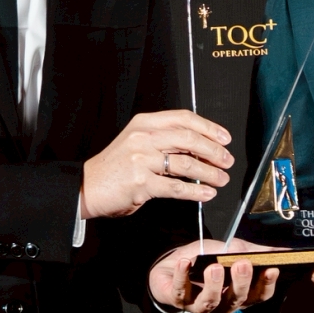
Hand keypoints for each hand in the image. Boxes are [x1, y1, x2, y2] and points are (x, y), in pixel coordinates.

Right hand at [81, 110, 233, 219]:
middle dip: (214, 151)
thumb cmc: (114, 168)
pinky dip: (196, 191)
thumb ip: (163, 142)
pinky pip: (176, 187)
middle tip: (227, 160)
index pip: (183, 118)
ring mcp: (141, 160)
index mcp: (144, 123)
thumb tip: (200, 148)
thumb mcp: (136, 143)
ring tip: (221, 179)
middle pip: (189, 139)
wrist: (86, 186)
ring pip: (187, 164)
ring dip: (210, 173)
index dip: (208, 127)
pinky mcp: (141, 183)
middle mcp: (143, 137)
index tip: (224, 138)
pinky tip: (206, 194)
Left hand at [148, 238, 279, 312]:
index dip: (266, 285)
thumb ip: (255, 252)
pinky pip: (181, 292)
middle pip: (236, 300)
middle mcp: (222, 304)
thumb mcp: (232, 250)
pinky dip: (182, 276)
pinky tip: (186, 263)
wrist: (173, 264)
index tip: (272, 268)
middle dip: (241, 283)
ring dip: (213, 285)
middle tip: (242, 264)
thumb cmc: (206, 259)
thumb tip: (285, 251)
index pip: (259, 296)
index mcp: (239, 294)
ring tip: (214, 267)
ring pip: (210, 302)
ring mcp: (200, 305)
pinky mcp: (178, 300)